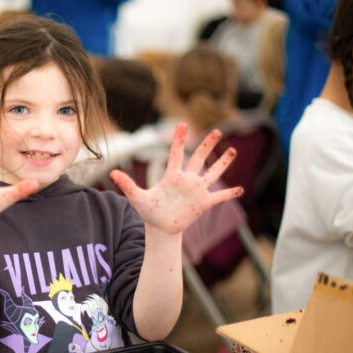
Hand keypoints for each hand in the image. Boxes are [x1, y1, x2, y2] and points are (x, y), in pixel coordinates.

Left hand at [109, 122, 242, 234]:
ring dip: (223, 163)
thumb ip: (127, 185)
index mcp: (172, 176)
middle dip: (207, 145)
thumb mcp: (137, 198)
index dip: (179, 139)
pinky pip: (219, 196)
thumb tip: (111, 174)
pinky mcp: (204, 203)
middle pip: (199, 158)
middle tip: (216, 131)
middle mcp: (187, 180)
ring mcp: (197, 190)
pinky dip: (230, 193)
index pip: (176, 154)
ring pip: (213, 173)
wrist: (160, 227)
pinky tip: (241, 189)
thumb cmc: (149, 212)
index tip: (182, 124)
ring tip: (233, 151)